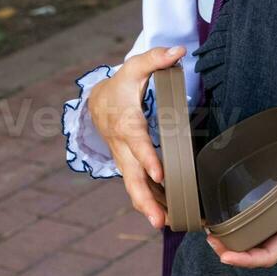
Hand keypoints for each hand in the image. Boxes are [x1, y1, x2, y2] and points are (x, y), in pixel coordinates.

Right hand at [87, 45, 184, 229]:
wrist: (97, 101)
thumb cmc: (121, 85)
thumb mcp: (134, 67)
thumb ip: (156, 58)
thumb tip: (179, 51)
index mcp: (127, 123)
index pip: (138, 144)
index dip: (148, 158)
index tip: (160, 175)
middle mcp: (123, 147)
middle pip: (132, 177)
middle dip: (144, 199)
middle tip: (158, 220)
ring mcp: (125, 159)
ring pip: (133, 187)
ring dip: (146, 207)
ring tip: (163, 224)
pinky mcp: (129, 166)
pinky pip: (137, 186)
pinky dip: (148, 202)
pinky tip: (165, 216)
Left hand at [208, 154, 276, 267]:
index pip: (269, 255)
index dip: (245, 260)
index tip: (223, 254)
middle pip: (256, 250)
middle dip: (231, 248)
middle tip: (209, 235)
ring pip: (257, 236)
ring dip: (234, 235)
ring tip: (214, 224)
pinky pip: (261, 219)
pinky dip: (244, 218)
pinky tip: (232, 206)